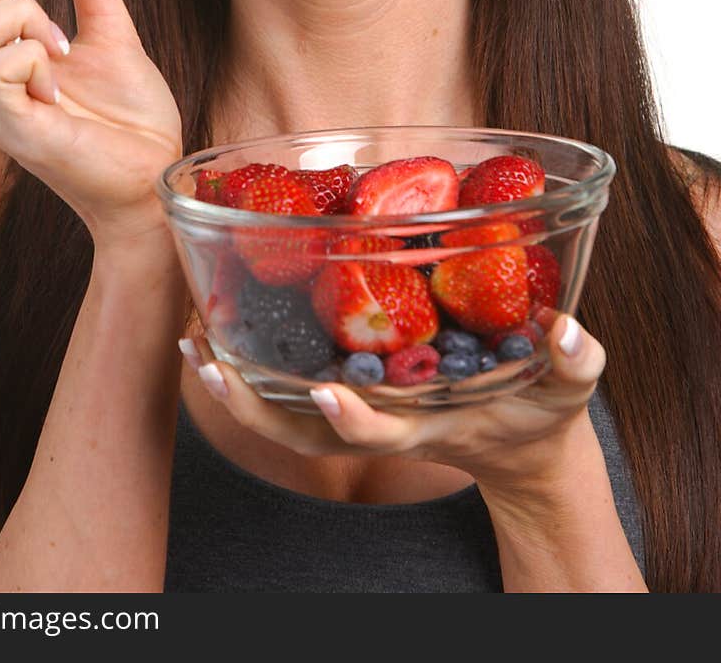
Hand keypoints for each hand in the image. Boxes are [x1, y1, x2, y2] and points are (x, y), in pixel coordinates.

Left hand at [180, 314, 605, 494]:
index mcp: (430, 423)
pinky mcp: (355, 390)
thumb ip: (575, 359)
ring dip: (238, 388)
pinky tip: (219, 332)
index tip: (331, 392)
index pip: (385, 429)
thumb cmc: (541, 411)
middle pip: (307, 433)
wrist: (520, 443)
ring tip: (197, 345)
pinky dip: (252, 367)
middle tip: (216, 365)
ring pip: (287, 417)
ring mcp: (364, 411)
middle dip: (258, 408)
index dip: (355, 417)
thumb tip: (566, 329)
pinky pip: (292, 390)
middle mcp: (384, 420)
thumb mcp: (569, 388)